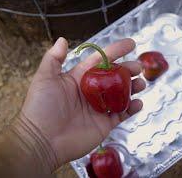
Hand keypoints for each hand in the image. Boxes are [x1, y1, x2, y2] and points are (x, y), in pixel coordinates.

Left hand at [21, 37, 145, 166]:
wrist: (42, 141)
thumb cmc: (41, 108)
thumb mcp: (45, 78)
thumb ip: (53, 58)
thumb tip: (62, 40)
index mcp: (79, 78)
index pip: (100, 61)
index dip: (115, 51)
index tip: (130, 44)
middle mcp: (91, 92)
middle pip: (114, 77)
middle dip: (127, 70)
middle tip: (138, 68)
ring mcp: (99, 108)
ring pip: (121, 94)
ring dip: (133, 87)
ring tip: (140, 83)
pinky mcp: (104, 124)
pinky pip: (122, 114)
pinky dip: (132, 108)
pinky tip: (138, 103)